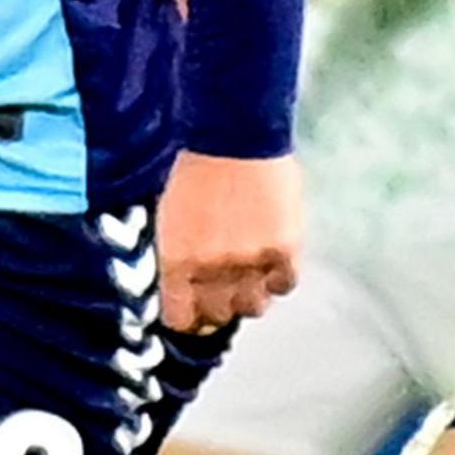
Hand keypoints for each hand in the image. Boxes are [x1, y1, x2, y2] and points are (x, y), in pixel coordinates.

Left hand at [154, 151, 300, 333]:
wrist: (235, 136)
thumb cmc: (197, 166)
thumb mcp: (169, 216)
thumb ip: (176, 254)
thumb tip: (182, 283)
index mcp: (176, 261)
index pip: (181, 319)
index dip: (190, 318)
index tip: (195, 313)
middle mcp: (211, 270)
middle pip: (218, 316)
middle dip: (219, 306)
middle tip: (224, 292)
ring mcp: (249, 262)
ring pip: (253, 307)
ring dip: (250, 296)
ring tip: (250, 277)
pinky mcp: (283, 250)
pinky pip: (284, 285)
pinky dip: (279, 278)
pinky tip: (273, 262)